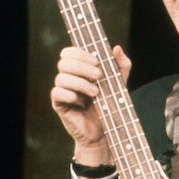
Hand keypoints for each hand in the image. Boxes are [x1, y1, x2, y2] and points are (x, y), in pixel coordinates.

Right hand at [50, 45, 131, 164]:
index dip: (80, 53)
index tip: (96, 60)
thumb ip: (121, 66)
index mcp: (80, 70)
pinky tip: (82, 102)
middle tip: (99, 76)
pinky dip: (70, 95)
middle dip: (82, 67)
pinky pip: (56, 93)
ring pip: (60, 78)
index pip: (69, 52)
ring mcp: (62, 91)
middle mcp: (69, 78)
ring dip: (80, 83)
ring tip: (96, 93)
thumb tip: (117, 48)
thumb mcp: (120, 83)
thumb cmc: (111, 105)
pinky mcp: (59, 104)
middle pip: (64, 62)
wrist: (107, 131)